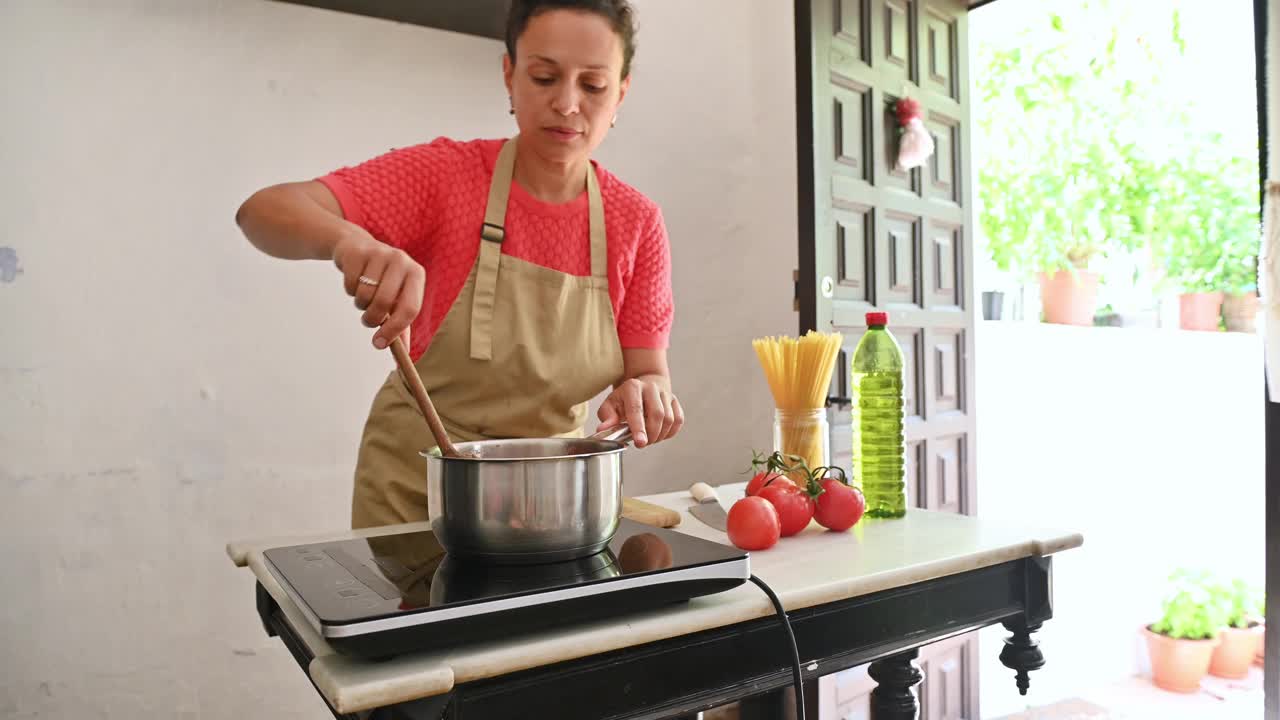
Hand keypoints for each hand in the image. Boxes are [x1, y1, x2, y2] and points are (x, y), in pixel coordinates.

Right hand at [332, 229, 424, 349]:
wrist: (357, 247)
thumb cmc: (382, 280)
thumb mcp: (396, 301)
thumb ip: (401, 327)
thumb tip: (403, 356)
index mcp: (416, 274)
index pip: (410, 308)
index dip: (394, 330)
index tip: (380, 344)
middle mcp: (401, 261)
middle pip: (384, 302)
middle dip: (372, 319)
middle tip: (368, 321)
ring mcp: (379, 253)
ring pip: (365, 294)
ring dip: (360, 304)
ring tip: (363, 296)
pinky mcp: (358, 252)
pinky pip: (350, 284)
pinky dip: (349, 290)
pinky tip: (355, 280)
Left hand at [596, 378, 683, 448]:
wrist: (644, 384)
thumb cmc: (625, 399)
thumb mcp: (610, 404)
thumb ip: (607, 417)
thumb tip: (603, 429)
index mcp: (633, 387)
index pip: (637, 409)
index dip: (638, 428)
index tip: (640, 442)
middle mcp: (651, 388)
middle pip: (658, 414)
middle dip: (651, 434)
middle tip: (642, 443)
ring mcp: (665, 394)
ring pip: (670, 419)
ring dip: (660, 435)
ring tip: (649, 438)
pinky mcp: (675, 401)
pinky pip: (678, 420)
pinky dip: (670, 432)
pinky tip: (660, 434)